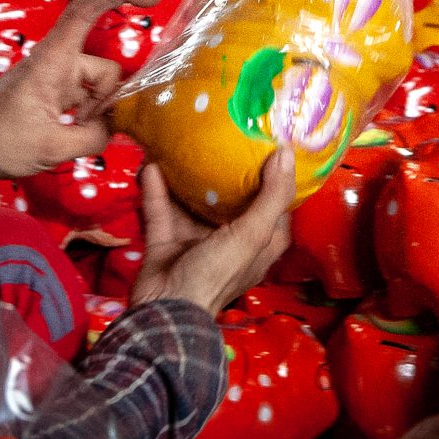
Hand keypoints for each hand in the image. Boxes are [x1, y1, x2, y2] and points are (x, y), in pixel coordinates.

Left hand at [0, 0, 156, 180]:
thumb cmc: (2, 140)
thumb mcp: (52, 148)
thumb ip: (92, 137)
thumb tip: (114, 128)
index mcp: (52, 61)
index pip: (84, 12)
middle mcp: (57, 60)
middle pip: (101, 48)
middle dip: (120, 15)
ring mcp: (56, 75)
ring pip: (99, 79)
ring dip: (101, 104)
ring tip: (77, 130)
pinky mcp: (55, 90)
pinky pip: (88, 91)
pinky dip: (95, 107)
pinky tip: (84, 126)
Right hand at [127, 153, 294, 315]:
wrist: (164, 309)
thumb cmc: (217, 273)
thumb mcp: (252, 235)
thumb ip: (271, 196)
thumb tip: (286, 152)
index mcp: (260, 241)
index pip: (277, 204)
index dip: (280, 176)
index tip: (276, 142)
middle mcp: (231, 238)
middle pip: (234, 198)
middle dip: (230, 168)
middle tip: (230, 130)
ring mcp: (197, 239)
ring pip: (194, 200)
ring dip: (189, 176)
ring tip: (186, 140)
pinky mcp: (167, 239)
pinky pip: (162, 207)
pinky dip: (157, 187)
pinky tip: (153, 162)